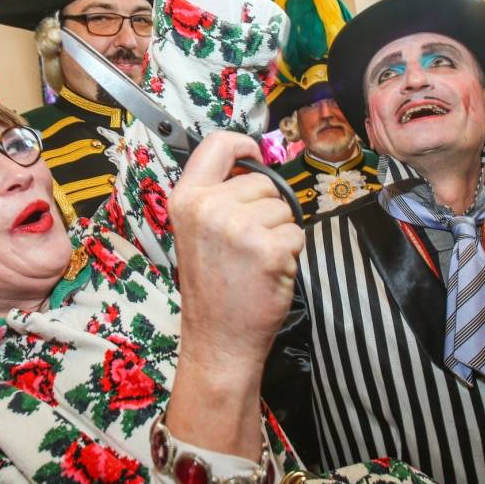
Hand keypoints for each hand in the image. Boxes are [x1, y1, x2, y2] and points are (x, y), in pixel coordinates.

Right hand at [165, 131, 303, 457]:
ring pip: (284, 208)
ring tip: (255, 260)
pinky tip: (269, 273)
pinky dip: (291, 253)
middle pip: (263, 182)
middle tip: (246, 245)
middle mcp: (209, 208)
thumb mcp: (196, 232)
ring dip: (280, 232)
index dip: (243, 144)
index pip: (217, 144)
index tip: (254, 154)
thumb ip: (217, 196)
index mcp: (186, 199)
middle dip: (266, 209)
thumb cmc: (212, 287)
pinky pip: (298, 234)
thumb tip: (254, 164)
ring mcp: (239, 228)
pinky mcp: (268, 249)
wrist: (217, 340)